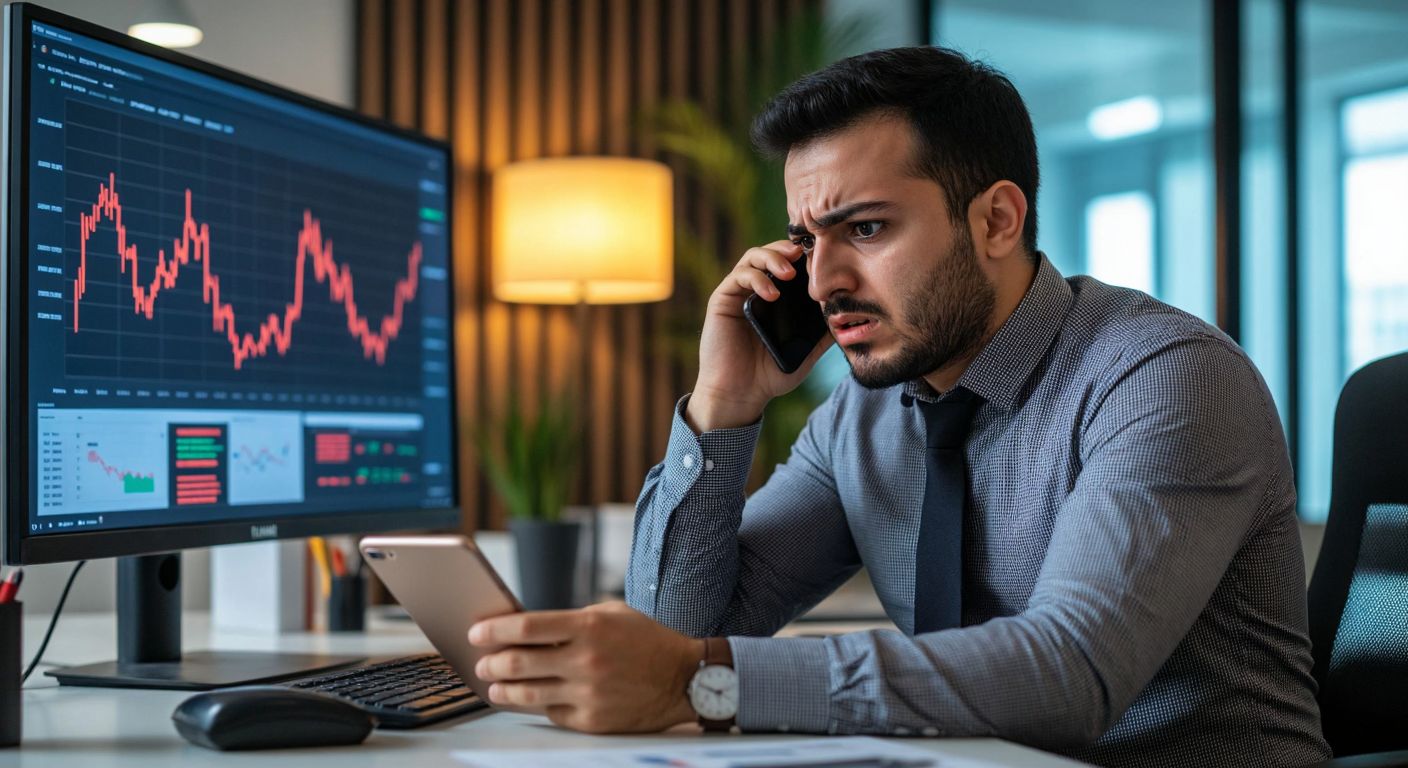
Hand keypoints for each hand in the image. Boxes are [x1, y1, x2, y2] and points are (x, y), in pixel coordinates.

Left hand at [468, 601, 704, 733]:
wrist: (685, 679)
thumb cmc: (648, 641)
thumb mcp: (612, 613)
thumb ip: (571, 620)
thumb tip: (526, 629)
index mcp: (589, 626)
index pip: (526, 627)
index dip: (493, 630)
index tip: (476, 633)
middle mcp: (585, 660)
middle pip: (517, 663)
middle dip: (490, 663)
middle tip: (481, 662)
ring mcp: (588, 694)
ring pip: (526, 694)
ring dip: (501, 690)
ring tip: (493, 686)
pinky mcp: (592, 721)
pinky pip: (551, 714)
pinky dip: (537, 705)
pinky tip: (530, 698)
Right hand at [687, 240, 832, 431]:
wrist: (740, 395)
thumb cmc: (770, 375)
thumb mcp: (806, 352)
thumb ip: (823, 333)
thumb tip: (849, 315)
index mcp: (776, 298)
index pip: (790, 264)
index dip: (804, 257)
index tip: (823, 257)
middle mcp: (756, 290)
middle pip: (771, 252)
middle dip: (788, 249)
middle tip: (805, 256)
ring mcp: (738, 293)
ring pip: (753, 257)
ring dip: (772, 258)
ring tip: (789, 273)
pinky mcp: (722, 300)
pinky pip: (739, 277)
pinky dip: (757, 279)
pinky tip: (772, 294)